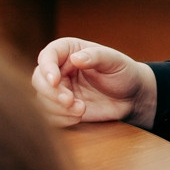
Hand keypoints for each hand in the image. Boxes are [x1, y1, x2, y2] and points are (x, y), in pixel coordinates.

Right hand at [32, 37, 157, 127]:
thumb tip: (75, 58)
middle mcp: (60, 69)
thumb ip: (96, 57)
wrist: (132, 97)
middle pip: (38, 79)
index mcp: (70, 51)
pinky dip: (60, 119)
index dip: (46, 68)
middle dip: (51, 93)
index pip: (48, 55)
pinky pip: (49, 115)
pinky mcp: (62, 108)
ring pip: (41, 99)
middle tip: (69, 101)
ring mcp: (60, 89)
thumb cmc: (124, 73)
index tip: (55, 81)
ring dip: (57, 108)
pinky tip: (78, 117)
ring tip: (81, 109)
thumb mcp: (114, 61)